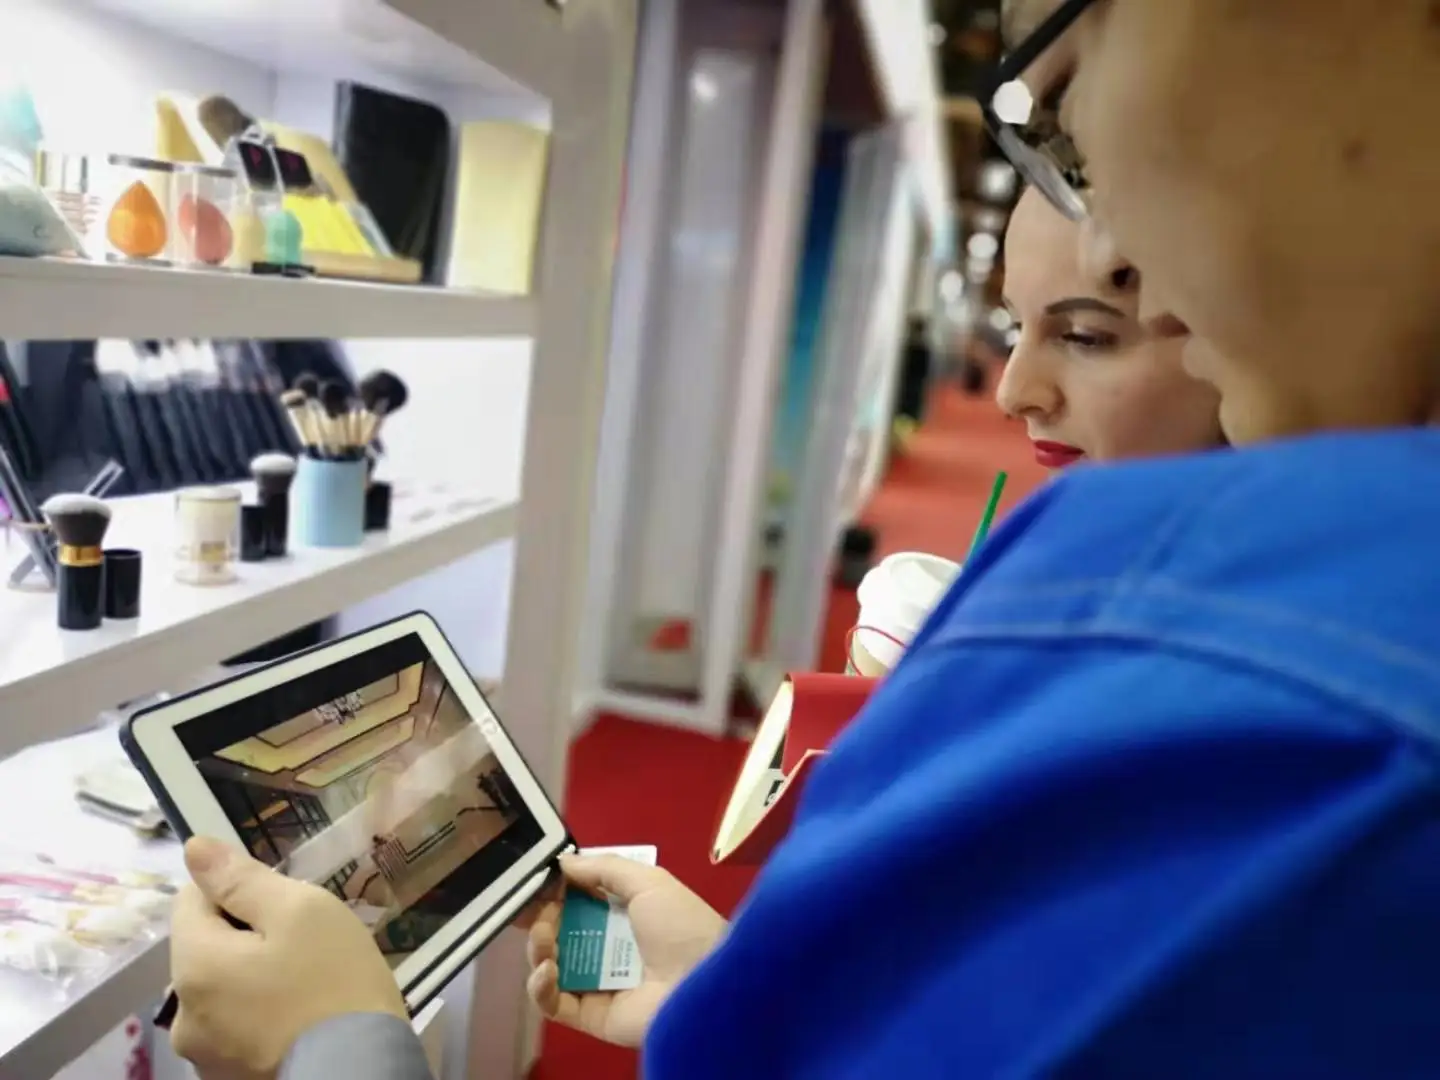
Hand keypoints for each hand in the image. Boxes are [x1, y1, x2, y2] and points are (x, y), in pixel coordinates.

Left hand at [169, 837, 406, 1077]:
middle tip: (305, 945)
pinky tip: (299, 1019)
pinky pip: (235, 1028)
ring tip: (306, 985)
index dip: (237, 890)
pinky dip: (259, 1016)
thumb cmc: (335, 981)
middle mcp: (182, 1014)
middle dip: (245, 937)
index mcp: (193, 964)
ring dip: (251, 978)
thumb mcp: (301, 911)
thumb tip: (194, 848)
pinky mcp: (227, 1079)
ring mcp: (203, 1055)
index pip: (191, 899)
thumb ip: (243, 879)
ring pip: (221, 989)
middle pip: (205, 948)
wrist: (363, 1069)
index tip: (284, 904)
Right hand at [525, 854, 726, 1047]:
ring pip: (551, 965)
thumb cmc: (681, 927)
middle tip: (537, 912)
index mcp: (625, 915)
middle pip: (560, 932)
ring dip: (538, 948)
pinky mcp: (592, 1015)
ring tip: (545, 938)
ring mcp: (599, 983)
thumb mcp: (649, 882)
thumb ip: (604, 868)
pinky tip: (548, 969)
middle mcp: (609, 947)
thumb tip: (562, 863)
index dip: (555, 891)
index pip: (578, 901)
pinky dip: (541, 986)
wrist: (705, 985)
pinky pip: (554, 1003)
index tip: (535, 882)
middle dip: (541, 918)